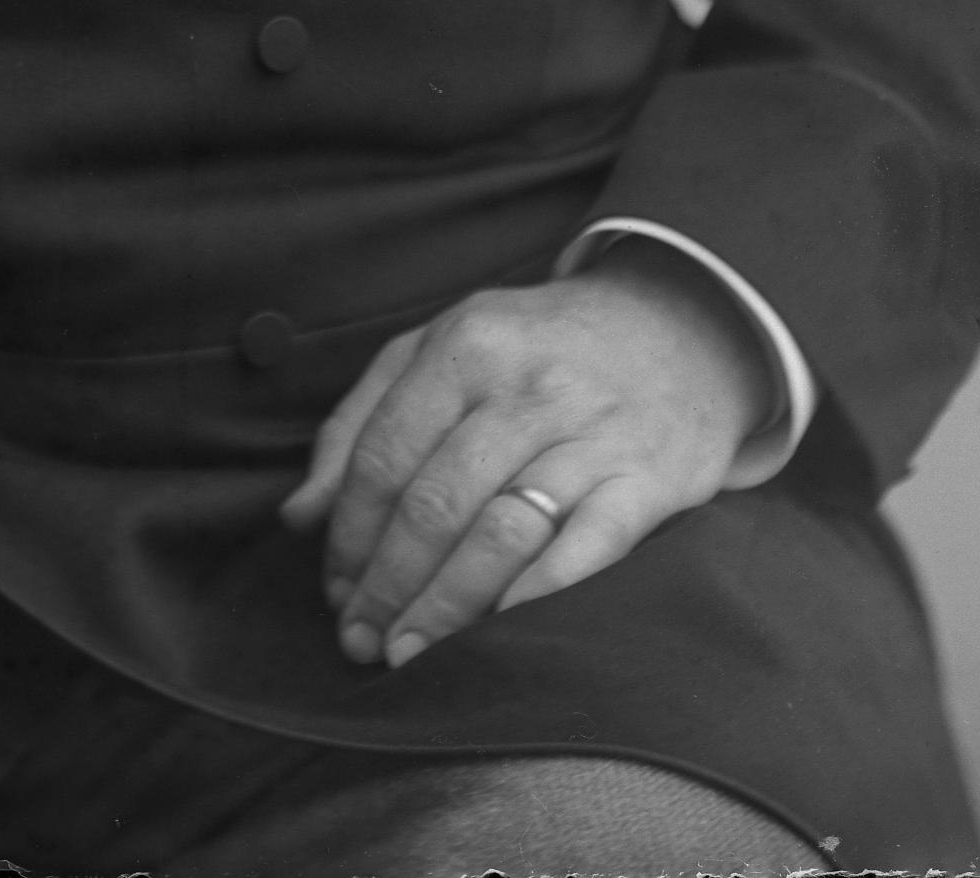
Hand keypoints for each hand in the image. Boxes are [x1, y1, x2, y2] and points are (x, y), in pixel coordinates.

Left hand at [278, 249, 774, 671]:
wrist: (681, 326)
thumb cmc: (537, 347)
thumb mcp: (443, 348)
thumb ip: (363, 420)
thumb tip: (298, 515)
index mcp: (465, 344)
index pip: (384, 455)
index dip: (349, 535)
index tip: (334, 590)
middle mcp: (525, 385)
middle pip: (435, 504)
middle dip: (387, 585)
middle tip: (361, 640)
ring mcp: (589, 433)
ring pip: (500, 536)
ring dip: (445, 608)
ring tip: (409, 652)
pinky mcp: (647, 479)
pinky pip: (583, 552)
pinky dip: (532, 600)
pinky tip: (495, 637)